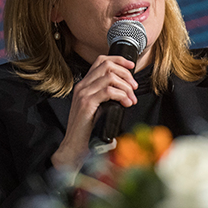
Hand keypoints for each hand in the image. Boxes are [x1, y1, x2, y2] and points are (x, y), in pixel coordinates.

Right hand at [50, 55, 137, 171]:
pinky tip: (126, 103)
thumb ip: (106, 97)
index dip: (118, 60)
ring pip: (110, 77)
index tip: (131, 66)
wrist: (74, 146)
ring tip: (131, 99)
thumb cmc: (87, 131)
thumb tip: (127, 91)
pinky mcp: (86, 104)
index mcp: (84, 85)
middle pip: (107, 66)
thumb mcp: (97, 108)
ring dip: (126, 86)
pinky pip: (108, 91)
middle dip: (125, 74)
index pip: (101, 61)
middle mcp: (82, 86)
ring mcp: (83, 94)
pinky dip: (121, 95)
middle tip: (134, 87)